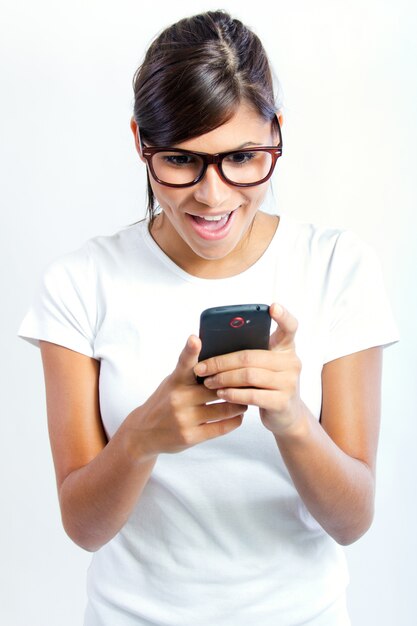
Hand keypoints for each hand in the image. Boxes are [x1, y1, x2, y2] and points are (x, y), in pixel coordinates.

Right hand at [125, 335, 246, 458]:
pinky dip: (235, 420)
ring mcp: (184, 418)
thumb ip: (192, 372)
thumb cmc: (166, 401)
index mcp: (176, 380)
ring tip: (244, 399)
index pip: (184, 362)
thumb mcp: (173, 382)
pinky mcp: (190, 436)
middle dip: (235, 385)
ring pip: (224, 408)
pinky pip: (221, 427)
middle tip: (248, 382)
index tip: (195, 338)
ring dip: (239, 404)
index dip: (190, 349)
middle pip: (217, 387)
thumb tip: (223, 360)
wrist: (144, 432)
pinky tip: (237, 416)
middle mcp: (178, 397)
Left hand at [193, 304, 303, 436]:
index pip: (290, 327)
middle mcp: (292, 362)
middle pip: (250, 355)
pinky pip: (252, 394)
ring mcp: (289, 382)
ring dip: (223, 378)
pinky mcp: (282, 402)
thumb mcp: (264, 366)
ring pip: (248, 375)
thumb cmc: (268, 385)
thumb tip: (214, 344)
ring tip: (208, 381)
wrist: (286, 415)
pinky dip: (233, 393)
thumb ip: (250, 353)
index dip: (283, 316)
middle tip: (201, 367)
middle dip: (221, 361)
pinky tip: (221, 393)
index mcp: (286, 348)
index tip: (272, 306)